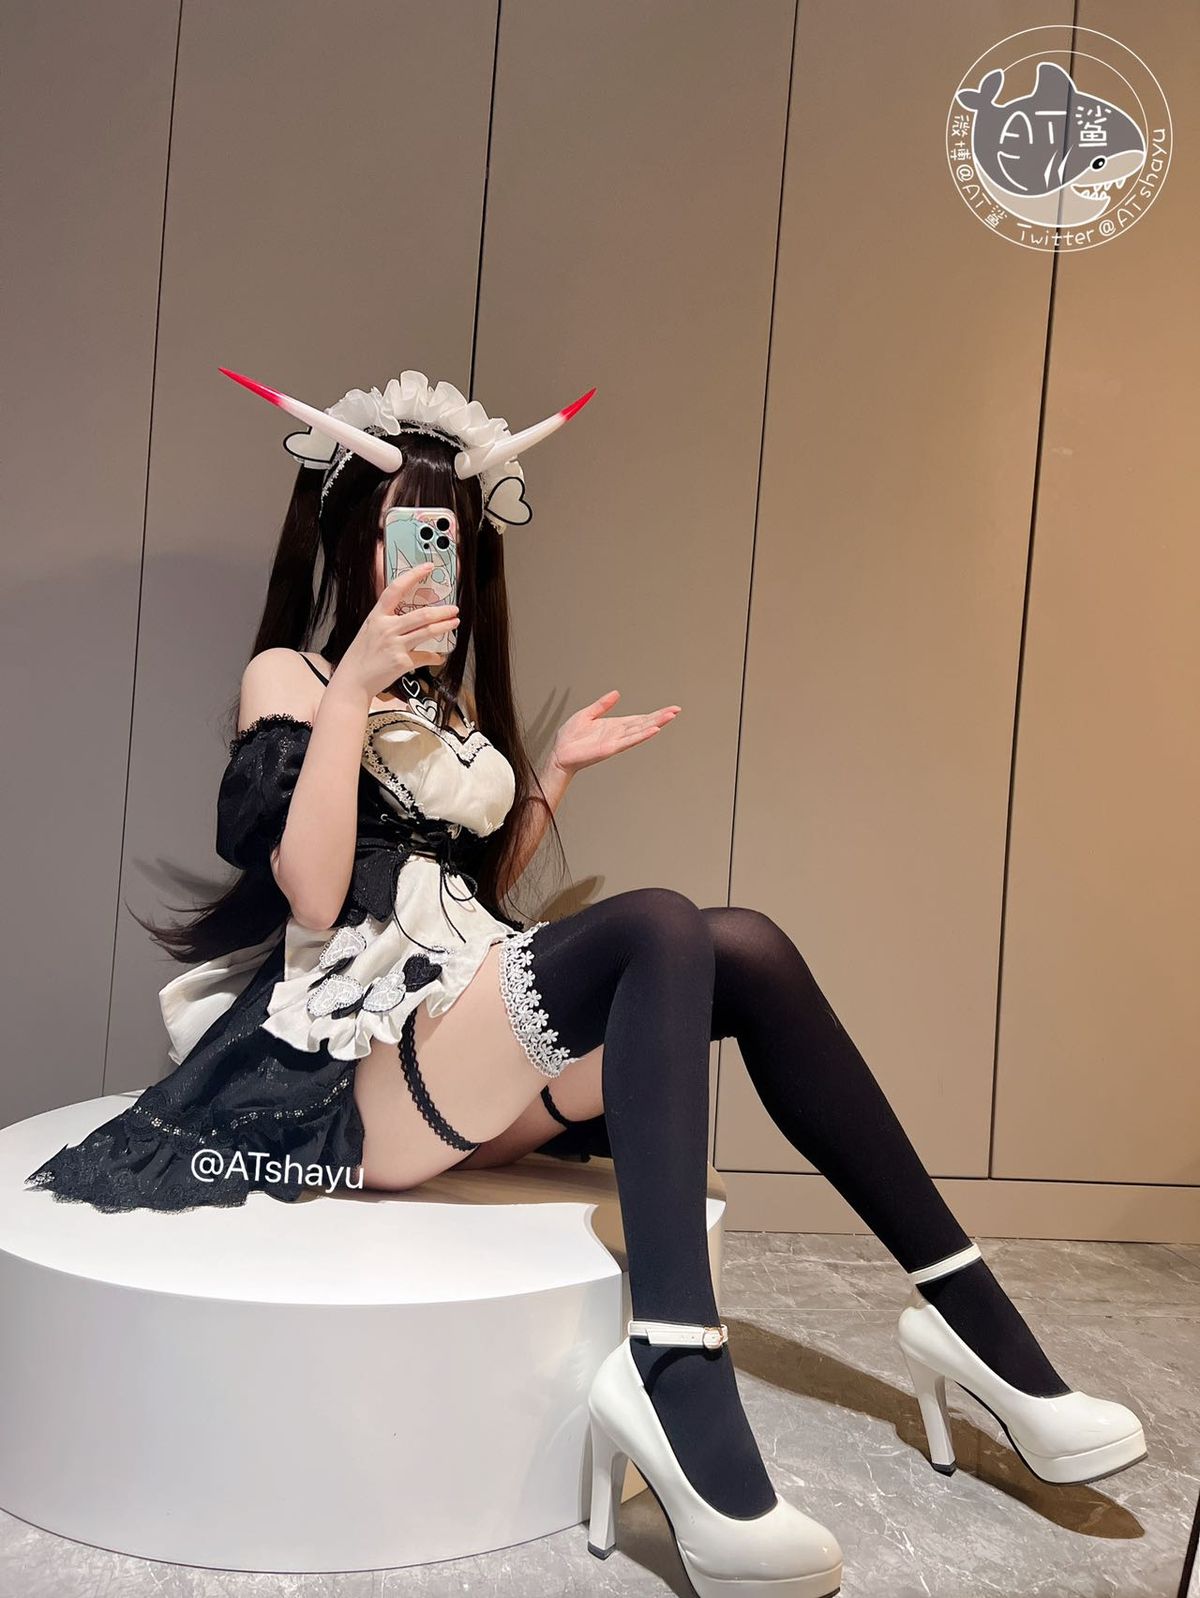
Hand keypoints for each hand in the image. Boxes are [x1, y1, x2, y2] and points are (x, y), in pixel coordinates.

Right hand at [334, 562, 459, 700]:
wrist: (353, 680)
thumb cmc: (361, 656)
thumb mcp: (369, 631)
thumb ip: (387, 621)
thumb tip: (409, 617)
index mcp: (377, 616)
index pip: (395, 589)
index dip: (413, 575)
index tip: (427, 567)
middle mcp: (386, 628)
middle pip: (421, 614)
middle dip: (442, 611)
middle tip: (454, 608)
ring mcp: (394, 645)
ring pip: (427, 632)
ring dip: (445, 627)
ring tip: (454, 623)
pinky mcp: (401, 662)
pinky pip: (424, 656)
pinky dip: (434, 657)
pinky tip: (439, 657)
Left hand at [550, 690, 680, 775]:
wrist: (559, 753)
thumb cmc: (570, 738)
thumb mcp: (587, 714)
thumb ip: (602, 705)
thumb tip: (616, 693)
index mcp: (615, 726)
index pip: (639, 719)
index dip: (654, 715)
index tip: (670, 710)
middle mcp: (619, 734)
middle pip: (644, 724)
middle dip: (661, 717)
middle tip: (676, 710)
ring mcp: (616, 741)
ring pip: (640, 731)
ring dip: (656, 724)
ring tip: (670, 717)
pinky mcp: (610, 748)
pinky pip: (629, 741)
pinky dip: (642, 735)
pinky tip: (653, 730)